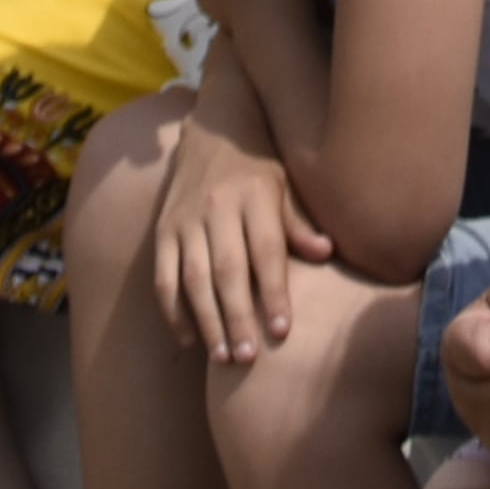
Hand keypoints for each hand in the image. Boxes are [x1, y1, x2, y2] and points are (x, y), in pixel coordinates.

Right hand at [150, 110, 337, 360]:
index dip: (274, 292)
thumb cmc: (260, 168)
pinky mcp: (163, 230)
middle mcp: (217, 206)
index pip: (266, 250)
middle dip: (238, 317)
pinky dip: (173, 311)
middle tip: (249, 357)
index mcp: (255, 195)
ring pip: (192, 277)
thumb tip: (326, 253)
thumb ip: (298, 223)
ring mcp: (185, 219)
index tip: (282, 331)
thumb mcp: (286, 186)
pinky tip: (190, 339)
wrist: (213, 130)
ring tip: (223, 358)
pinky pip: (163, 276)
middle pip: (226, 270)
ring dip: (207, 321)